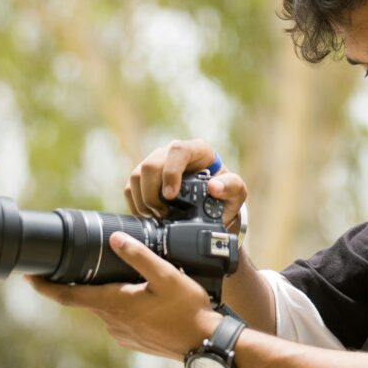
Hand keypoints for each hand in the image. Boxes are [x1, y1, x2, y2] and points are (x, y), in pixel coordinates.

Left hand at [27, 232, 220, 358]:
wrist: (205, 345)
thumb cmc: (188, 310)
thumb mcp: (166, 277)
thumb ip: (139, 256)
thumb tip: (115, 239)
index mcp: (115, 304)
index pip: (68, 296)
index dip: (45, 286)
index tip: (27, 276)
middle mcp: (112, 322)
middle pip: (86, 300)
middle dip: (79, 283)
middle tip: (80, 264)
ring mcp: (122, 334)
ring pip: (104, 309)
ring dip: (106, 294)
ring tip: (125, 279)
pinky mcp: (133, 341)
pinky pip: (119, 319)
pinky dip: (121, 306)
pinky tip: (141, 298)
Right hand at [124, 139, 247, 232]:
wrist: (214, 202)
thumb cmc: (225, 193)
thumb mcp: (236, 192)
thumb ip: (232, 187)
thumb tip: (214, 187)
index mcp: (197, 150)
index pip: (178, 151)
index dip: (170, 172)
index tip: (171, 196)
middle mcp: (173, 152)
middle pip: (151, 164)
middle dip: (153, 193)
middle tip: (164, 214)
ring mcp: (157, 163)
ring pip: (137, 176)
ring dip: (144, 200)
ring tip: (158, 216)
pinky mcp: (145, 178)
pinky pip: (130, 188)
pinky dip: (136, 205)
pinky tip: (149, 216)